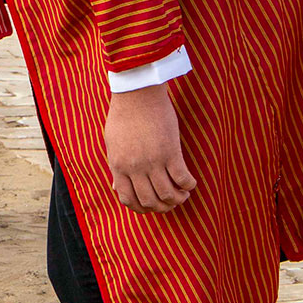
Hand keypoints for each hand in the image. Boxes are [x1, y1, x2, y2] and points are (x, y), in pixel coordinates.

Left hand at [104, 84, 195, 214]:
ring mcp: (152, 161)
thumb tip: (115, 188)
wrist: (137, 93)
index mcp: (118, 166)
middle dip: (162, 207)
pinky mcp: (170, 152)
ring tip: (183, 194)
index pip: (128, 199)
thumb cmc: (124, 116)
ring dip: (178, 199)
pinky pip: (182, 179)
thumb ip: (116, 167)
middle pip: (150, 201)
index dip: (141, 208)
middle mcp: (134, 168)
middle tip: (171, 202)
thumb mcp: (112, 144)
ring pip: (167, 194)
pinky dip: (188, 186)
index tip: (151, 206)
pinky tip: (190, 183)